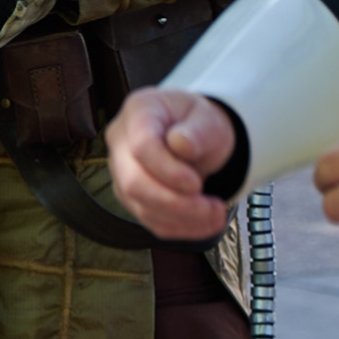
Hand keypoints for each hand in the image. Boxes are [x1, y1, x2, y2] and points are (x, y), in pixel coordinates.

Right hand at [106, 88, 236, 240]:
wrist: (197, 138)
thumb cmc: (199, 124)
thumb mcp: (208, 119)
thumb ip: (197, 131)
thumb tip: (181, 145)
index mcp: (139, 111)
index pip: (141, 145)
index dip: (168, 170)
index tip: (196, 184)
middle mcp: (121, 141)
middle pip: (133, 182)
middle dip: (175, 203)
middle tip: (212, 207)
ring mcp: (122, 171)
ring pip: (141, 206)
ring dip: (183, 218)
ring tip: (216, 214)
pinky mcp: (131, 197)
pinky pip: (151, 220)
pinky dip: (181, 227)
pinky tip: (205, 222)